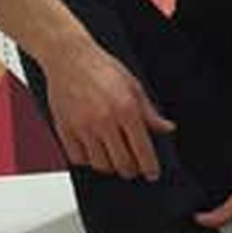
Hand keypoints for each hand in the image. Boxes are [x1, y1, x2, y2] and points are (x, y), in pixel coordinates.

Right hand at [41, 35, 174, 179]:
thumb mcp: (134, 86)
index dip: (150, 167)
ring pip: (100, 165)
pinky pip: (78, 158)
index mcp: (126, 110)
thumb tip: (166, 128)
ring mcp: (83, 127)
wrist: (70, 57)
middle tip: (134, 168)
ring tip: (114, 158)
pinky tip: (94, 152)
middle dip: (131, 170)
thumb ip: (150, 112)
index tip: (152, 174)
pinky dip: (88, 160)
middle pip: (122, 163)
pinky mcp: (65, 130)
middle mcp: (104, 121)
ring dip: (110, 166)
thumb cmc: (102, 68)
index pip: (142, 150)